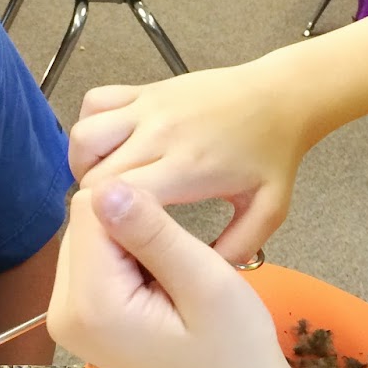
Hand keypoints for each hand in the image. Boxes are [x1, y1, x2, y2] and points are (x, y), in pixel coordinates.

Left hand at [48, 182, 294, 367]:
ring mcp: (65, 319)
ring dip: (130, 244)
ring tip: (170, 281)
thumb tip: (104, 186)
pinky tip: (158, 289)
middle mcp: (60, 312)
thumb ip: (153, 233)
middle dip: (131, 228)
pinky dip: (126, 262)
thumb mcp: (205, 283)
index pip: (90, 207)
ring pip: (87, 237)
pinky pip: (92, 262)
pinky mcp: (79, 321)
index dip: (139, 207)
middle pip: (83, 222)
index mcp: (89, 305)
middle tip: (178, 269)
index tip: (177, 242)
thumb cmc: (236, 349)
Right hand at [70, 61, 311, 262]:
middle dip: (96, 206)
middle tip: (115, 223)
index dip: (109, 225)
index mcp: (187, 167)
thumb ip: (238, 247)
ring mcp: (149, 106)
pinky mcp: (146, 89)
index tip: (120, 241)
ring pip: (85, 136)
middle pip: (95, 175)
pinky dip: (91, 126)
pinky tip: (110, 148)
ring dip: (84, 165)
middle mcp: (160, 133)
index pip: (119, 198)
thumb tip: (201, 278)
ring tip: (106, 186)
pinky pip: (96, 101)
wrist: (283, 96)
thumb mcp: (269, 211)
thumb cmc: (275, 155)